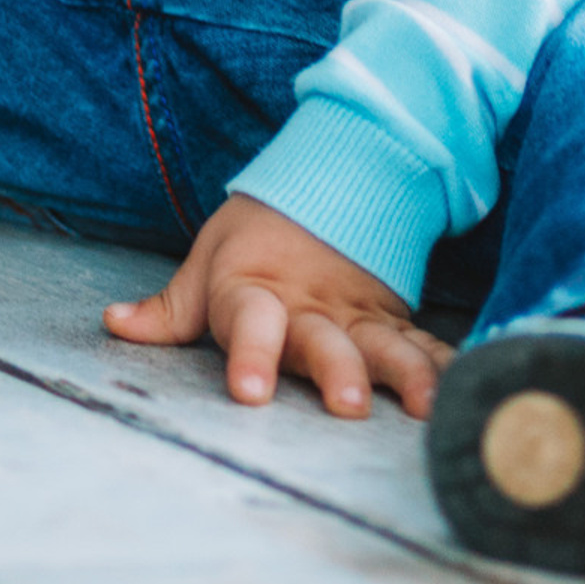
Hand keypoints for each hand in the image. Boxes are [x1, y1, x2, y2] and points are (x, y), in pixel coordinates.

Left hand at [103, 192, 454, 419]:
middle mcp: (309, 308)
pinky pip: (423, 342)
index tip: (249, 392)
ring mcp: (356, 314)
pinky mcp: (392, 317)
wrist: (328, 176)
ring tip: (426, 406)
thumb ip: (167, 310)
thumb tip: (113, 324)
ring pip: (384, 345)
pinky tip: (471, 388)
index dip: (249, 356)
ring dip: (405, 374)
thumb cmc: (257, 234)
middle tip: (348, 405)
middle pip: (323, 342)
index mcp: (256, 293)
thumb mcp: (206, 264)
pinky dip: (447, 363)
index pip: (248, 323)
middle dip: (336, 373)